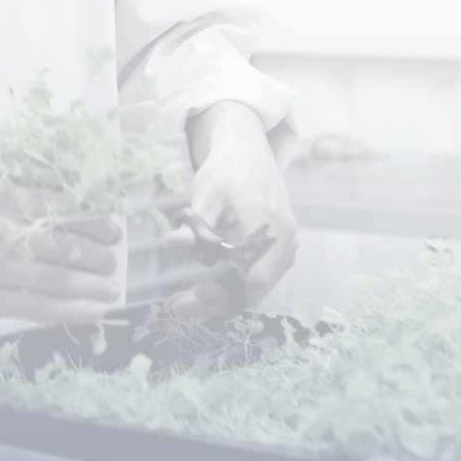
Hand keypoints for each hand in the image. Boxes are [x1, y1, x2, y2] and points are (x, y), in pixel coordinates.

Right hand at [0, 187, 121, 324]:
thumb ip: (33, 205)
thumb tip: (84, 212)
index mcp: (8, 203)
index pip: (64, 210)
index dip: (95, 223)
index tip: (111, 231)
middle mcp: (3, 233)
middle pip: (64, 245)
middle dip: (97, 255)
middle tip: (111, 261)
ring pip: (56, 280)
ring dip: (91, 286)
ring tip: (109, 288)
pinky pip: (39, 308)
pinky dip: (71, 311)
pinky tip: (92, 312)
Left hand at [164, 102, 298, 316]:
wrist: (250, 156)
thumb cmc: (230, 172)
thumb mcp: (208, 194)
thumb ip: (194, 225)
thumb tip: (173, 244)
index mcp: (269, 223)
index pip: (251, 275)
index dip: (222, 292)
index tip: (193, 294)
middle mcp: (285, 239)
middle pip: (253, 289)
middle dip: (216, 301)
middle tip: (179, 304)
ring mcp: (286, 246)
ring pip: (256, 289)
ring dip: (223, 297)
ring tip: (185, 299)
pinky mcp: (280, 251)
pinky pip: (258, 278)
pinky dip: (233, 287)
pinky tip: (204, 288)